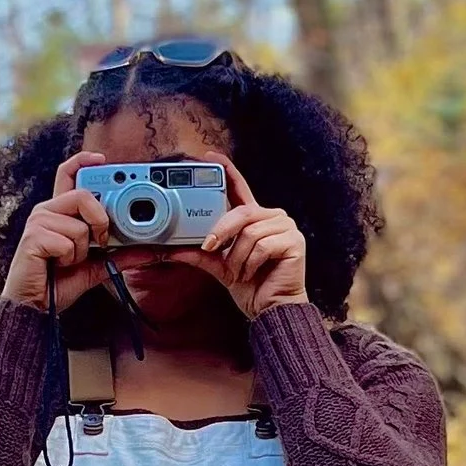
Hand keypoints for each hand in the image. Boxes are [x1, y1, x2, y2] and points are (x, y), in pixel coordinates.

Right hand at [2, 161, 114, 308]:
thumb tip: (153, 251)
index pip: (68, 174)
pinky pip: (68, 243)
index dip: (83, 161)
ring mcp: (38, 223)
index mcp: (60, 211)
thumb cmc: (57, 282)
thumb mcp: (96, 266)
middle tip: (99, 241)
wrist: (34, 305)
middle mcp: (47, 211)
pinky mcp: (33, 238)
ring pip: (79, 226)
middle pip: (82, 195)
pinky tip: (57, 265)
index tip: (101, 159)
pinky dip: (70, 260)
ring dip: (82, 251)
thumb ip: (121, 254)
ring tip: (68, 261)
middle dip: (100, 220)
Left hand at [187, 159, 309, 320]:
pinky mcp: (295, 241)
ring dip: (238, 257)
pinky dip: (251, 263)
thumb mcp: (220, 267)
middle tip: (211, 249)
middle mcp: (272, 217)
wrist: (270, 309)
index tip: (210, 156)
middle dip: (221, 232)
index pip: (239, 188)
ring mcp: (286, 227)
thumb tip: (170, 250)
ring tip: (240, 272)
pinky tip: (253, 273)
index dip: (227, 170)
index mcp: (254, 219)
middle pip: (241, 212)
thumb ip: (199, 255)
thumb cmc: (250, 286)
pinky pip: (263, 245)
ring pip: (250, 232)